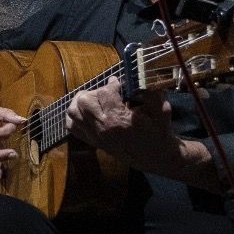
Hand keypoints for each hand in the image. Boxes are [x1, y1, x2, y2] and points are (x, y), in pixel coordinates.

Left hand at [64, 78, 187, 177]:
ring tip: (97, 100)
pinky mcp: (92, 141)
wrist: (154, 157)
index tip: (119, 83)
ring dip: (82, 102)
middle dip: (95, 91)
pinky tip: (89, 112)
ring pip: (73, 112)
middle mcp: (102, 128)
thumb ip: (152, 92)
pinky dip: (76, 116)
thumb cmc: (159, 133)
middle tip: (108, 93)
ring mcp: (95, 136)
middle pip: (83, 101)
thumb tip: (142, 76)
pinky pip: (72, 126)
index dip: (112, 84)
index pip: (105, 93)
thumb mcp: (161, 111)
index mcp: (118, 120)